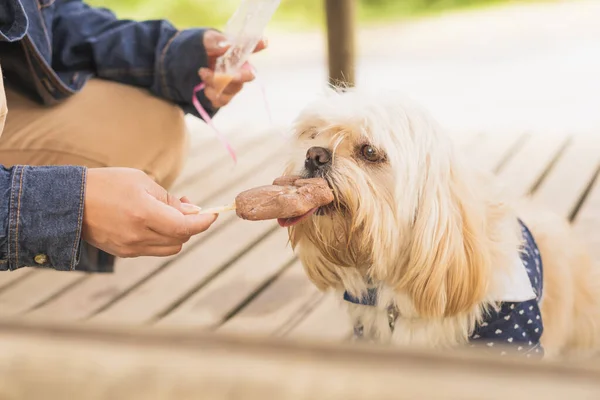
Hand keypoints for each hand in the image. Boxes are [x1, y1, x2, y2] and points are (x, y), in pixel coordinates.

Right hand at [82, 168, 216, 257]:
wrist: (70, 201)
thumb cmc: (108, 184)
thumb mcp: (142, 181)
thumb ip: (170, 200)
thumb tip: (194, 213)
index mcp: (143, 214)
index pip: (185, 227)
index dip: (204, 222)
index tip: (214, 213)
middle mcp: (138, 235)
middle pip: (181, 238)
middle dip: (191, 224)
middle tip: (187, 204)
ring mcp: (130, 247)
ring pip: (170, 247)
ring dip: (178, 233)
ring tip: (169, 212)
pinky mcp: (124, 253)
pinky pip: (155, 249)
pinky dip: (162, 237)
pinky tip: (155, 221)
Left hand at [199, 30, 266, 107]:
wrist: (183, 65)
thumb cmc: (199, 49)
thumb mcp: (204, 40)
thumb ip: (215, 42)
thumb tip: (226, 46)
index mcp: (237, 52)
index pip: (252, 47)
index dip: (259, 44)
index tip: (263, 42)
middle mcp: (239, 70)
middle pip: (247, 76)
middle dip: (236, 77)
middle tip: (226, 75)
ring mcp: (232, 85)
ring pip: (232, 89)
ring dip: (215, 82)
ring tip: (202, 72)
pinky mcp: (222, 97)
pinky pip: (222, 100)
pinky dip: (212, 95)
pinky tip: (204, 88)